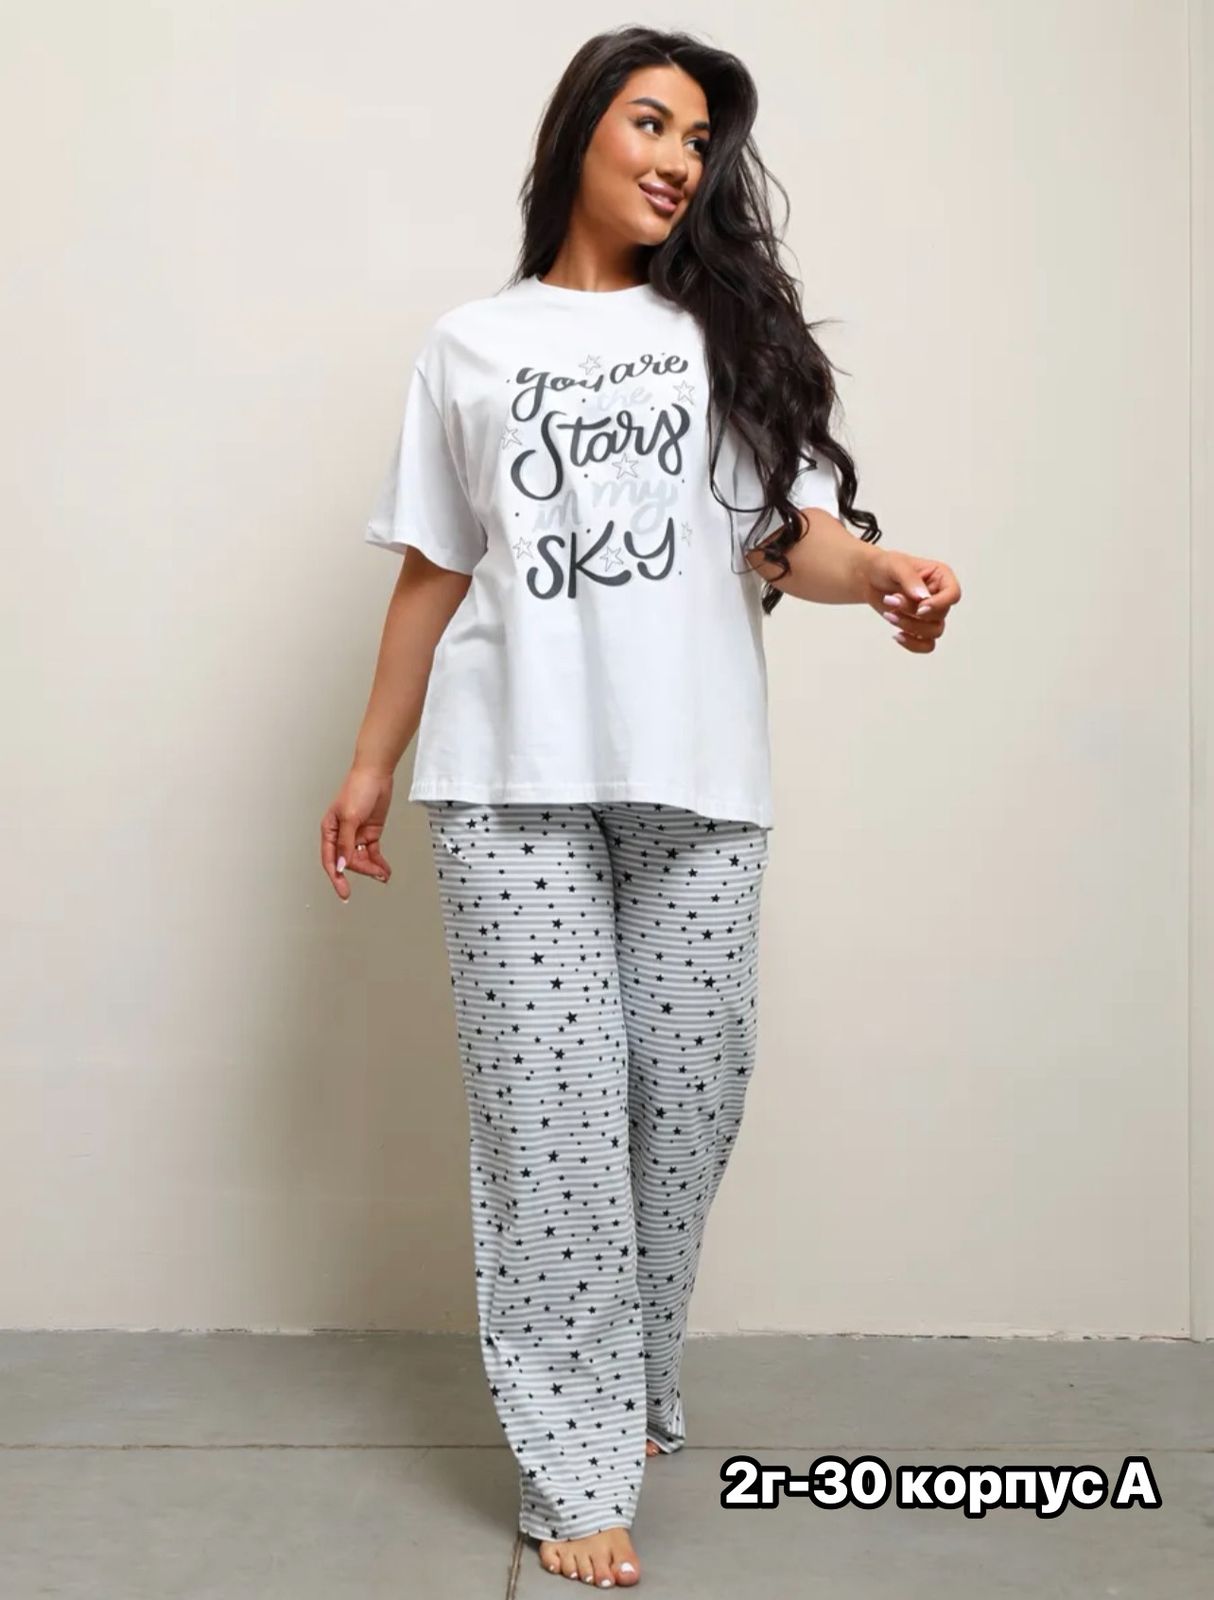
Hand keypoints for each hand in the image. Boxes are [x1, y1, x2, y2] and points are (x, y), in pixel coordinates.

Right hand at [321, 765, 394, 901]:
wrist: (376, 774)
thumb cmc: (357, 788)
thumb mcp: (349, 818)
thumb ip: (345, 843)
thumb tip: (341, 864)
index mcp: (330, 830)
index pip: (330, 859)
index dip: (336, 877)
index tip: (343, 891)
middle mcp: (341, 834)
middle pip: (348, 861)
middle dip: (362, 870)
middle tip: (375, 876)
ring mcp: (356, 834)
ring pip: (361, 859)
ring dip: (372, 868)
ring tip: (383, 875)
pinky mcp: (370, 832)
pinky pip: (372, 852)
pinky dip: (378, 862)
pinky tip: (384, 870)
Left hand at [859, 549, 961, 652]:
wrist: (869, 578)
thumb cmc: (885, 566)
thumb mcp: (895, 565)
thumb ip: (911, 579)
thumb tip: (923, 597)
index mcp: (941, 577)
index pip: (953, 595)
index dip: (939, 604)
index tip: (920, 607)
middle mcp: (940, 596)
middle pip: (940, 615)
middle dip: (913, 612)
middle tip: (891, 599)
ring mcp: (931, 613)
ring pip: (934, 632)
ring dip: (910, 626)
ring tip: (889, 614)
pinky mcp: (920, 627)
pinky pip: (926, 645)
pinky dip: (913, 644)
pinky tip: (897, 635)